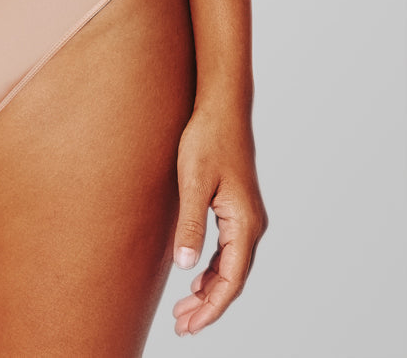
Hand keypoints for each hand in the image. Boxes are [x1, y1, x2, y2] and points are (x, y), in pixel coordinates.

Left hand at [170, 104, 267, 335]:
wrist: (222, 108)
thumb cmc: (207, 139)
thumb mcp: (192, 181)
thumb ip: (190, 225)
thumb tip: (185, 267)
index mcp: (244, 223)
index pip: (231, 280)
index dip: (211, 308)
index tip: (190, 326)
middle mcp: (252, 225)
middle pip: (233, 279)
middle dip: (208, 306)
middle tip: (182, 326)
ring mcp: (246, 218)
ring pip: (231, 267)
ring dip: (209, 290)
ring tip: (184, 310)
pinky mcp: (237, 209)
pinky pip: (228, 251)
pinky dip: (212, 270)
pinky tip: (195, 278)